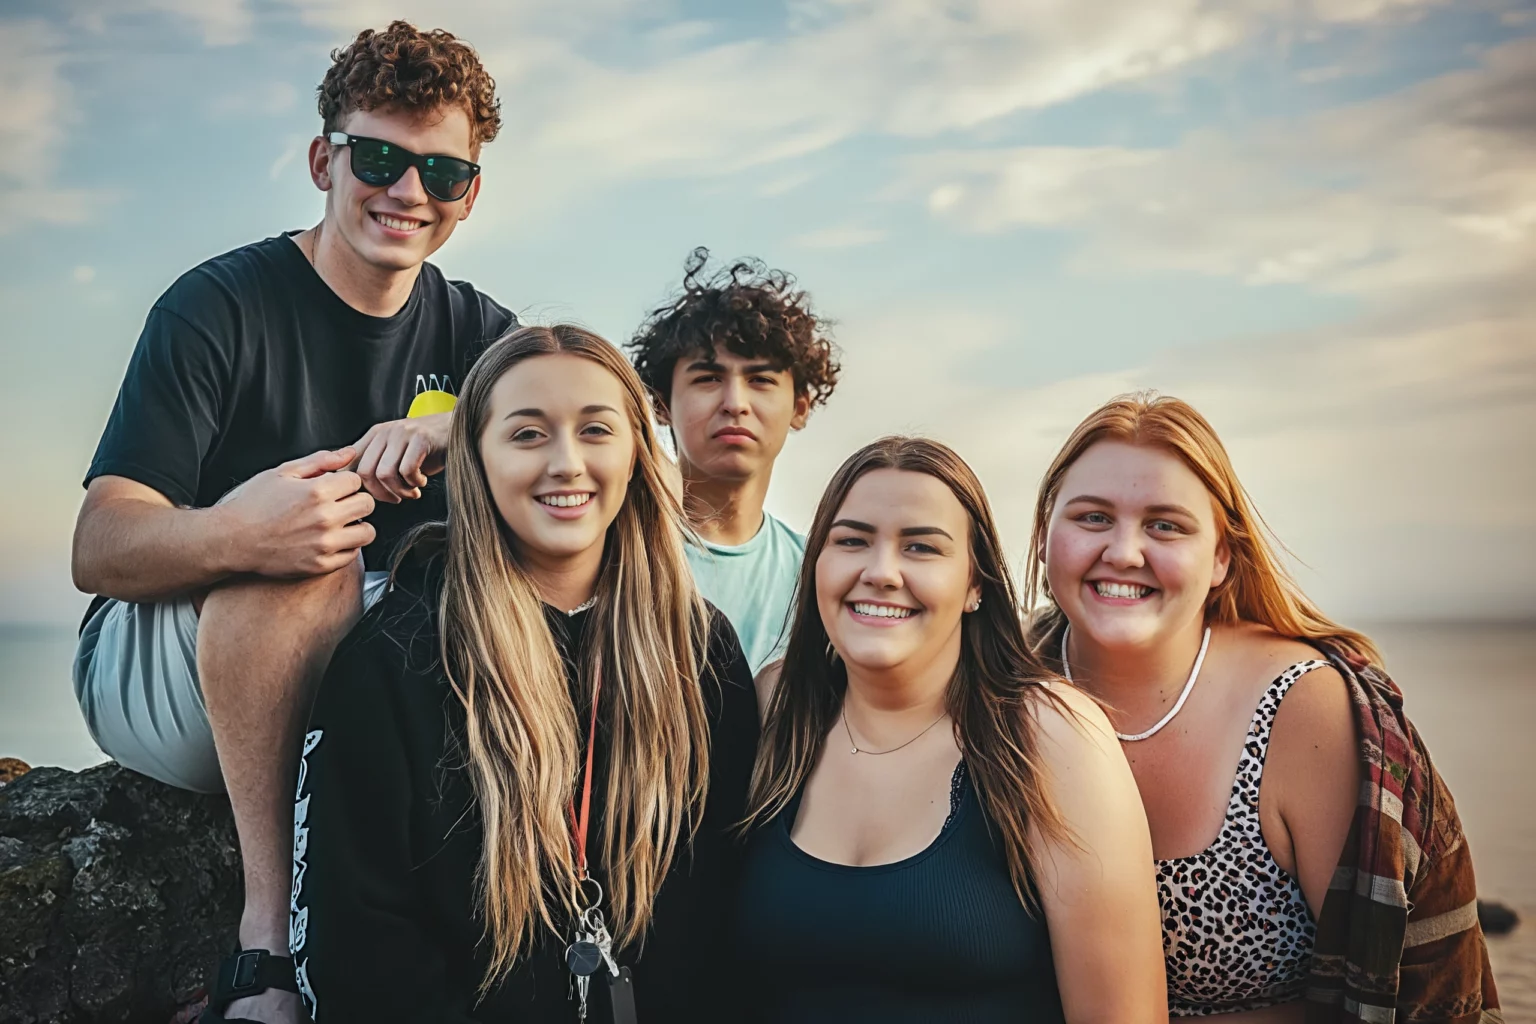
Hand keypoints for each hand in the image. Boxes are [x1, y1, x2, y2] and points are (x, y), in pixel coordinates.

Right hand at [215, 448, 375, 576]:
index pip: (356, 480)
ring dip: (357, 526)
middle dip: (355, 500)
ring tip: (339, 524)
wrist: (232, 540)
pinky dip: (346, 546)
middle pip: (367, 504)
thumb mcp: (282, 473)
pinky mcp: (320, 565)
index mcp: (316, 491)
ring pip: (368, 532)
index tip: (333, 487)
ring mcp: (324, 544)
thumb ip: (320, 461)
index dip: (345, 482)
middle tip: (339, 504)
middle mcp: (324, 518)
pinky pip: (353, 554)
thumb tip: (350, 452)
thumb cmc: (254, 504)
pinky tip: (329, 540)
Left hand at [351, 412, 452, 502]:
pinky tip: (422, 481)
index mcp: (374, 435)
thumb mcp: (396, 454)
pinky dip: (415, 483)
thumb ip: (375, 465)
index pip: (349, 462)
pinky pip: (407, 470)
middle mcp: (385, 432)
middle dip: (380, 494)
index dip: (352, 484)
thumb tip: (354, 488)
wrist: (457, 430)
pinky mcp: (421, 439)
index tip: (365, 498)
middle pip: (365, 472)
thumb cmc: (427, 449)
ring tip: (412, 491)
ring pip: (385, 473)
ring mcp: (402, 433)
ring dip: (400, 490)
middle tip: (396, 498)